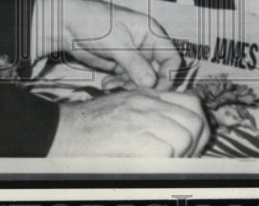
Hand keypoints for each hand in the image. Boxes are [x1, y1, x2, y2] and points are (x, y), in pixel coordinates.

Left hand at [29, 0, 182, 88]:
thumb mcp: (117, 43)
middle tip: (131, 92)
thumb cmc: (94, 23)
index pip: (172, 58)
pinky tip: (106, 84)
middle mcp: (146, 45)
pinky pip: (127, 80)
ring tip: (112, 85)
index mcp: (151, 33)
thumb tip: (151, 84)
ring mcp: (133, 55)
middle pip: (158, 72)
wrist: (67, 24)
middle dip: (146, 84)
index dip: (168, 76)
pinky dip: (119, 84)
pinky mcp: (120, 64)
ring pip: (142, 79)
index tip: (156, 91)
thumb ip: (135, 63)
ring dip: (130, 86)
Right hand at [49, 90, 209, 156]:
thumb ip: (150, 113)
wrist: (60, 132)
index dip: (198, 125)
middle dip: (194, 143)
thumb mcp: (123, 106)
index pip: (192, 102)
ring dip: (179, 155)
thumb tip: (179, 134)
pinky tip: (148, 165)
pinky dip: (164, 162)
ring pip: (185, 137)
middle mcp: (148, 103)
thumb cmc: (88, 127)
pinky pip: (168, 152)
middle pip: (194, 121)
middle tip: (181, 158)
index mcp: (147, 95)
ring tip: (161, 162)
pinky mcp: (135, 138)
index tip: (193, 144)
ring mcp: (142, 119)